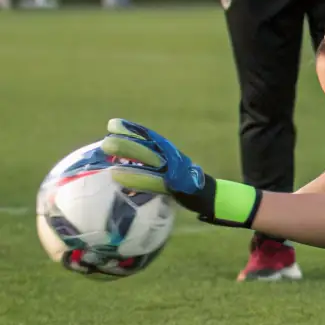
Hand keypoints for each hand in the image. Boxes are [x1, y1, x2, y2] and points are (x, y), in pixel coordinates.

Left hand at [101, 119, 261, 228]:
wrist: (219, 200)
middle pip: (148, 145)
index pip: (151, 140)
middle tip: (107, 131)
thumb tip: (135, 174)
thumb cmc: (194, 191)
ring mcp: (175, 172)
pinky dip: (134, 178)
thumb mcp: (176, 179)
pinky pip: (151, 181)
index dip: (134, 131)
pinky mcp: (175, 186)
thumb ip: (159, 174)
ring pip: (148, 158)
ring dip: (127, 151)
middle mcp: (174, 160)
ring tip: (106, 145)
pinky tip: (117, 175)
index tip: (114, 124)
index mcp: (173, 157)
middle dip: (128, 137)